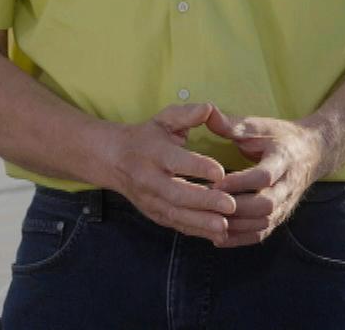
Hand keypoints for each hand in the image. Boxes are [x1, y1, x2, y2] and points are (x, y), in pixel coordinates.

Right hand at [104, 103, 237, 239]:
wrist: (113, 160)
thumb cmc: (147, 136)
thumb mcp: (164, 119)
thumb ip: (186, 114)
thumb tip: (208, 108)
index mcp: (152, 153)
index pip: (176, 161)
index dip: (197, 166)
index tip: (221, 171)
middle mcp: (148, 179)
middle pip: (176, 194)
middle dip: (204, 201)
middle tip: (231, 205)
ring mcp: (150, 200)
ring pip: (176, 215)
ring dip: (201, 222)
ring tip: (225, 226)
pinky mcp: (154, 214)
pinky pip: (176, 225)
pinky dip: (197, 232)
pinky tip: (218, 235)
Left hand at [205, 108, 329, 247]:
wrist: (313, 152)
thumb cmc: (280, 137)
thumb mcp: (260, 125)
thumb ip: (232, 124)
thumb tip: (207, 111)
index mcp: (284, 159)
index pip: (264, 176)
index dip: (240, 182)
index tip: (215, 182)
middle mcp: (288, 185)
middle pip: (265, 205)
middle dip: (236, 208)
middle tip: (208, 206)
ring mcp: (285, 204)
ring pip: (262, 223)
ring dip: (235, 226)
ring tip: (208, 221)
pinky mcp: (280, 216)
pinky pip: (261, 234)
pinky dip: (239, 239)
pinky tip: (218, 237)